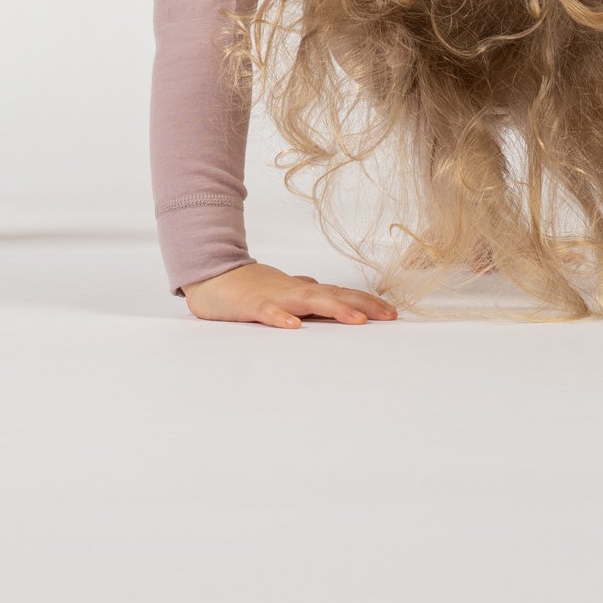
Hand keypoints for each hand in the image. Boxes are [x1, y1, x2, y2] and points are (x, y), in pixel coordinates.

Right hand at [182, 261, 397, 328]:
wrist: (210, 274)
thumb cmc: (247, 286)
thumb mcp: (280, 290)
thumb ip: (301, 291)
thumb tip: (320, 287)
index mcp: (301, 290)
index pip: (339, 293)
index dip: (366, 301)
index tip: (392, 313)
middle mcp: (293, 291)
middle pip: (332, 295)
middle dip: (361, 305)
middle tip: (388, 316)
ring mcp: (273, 297)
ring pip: (307, 301)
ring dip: (333, 309)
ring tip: (356, 320)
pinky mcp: (250, 305)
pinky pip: (267, 312)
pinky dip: (280, 318)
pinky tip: (293, 327)